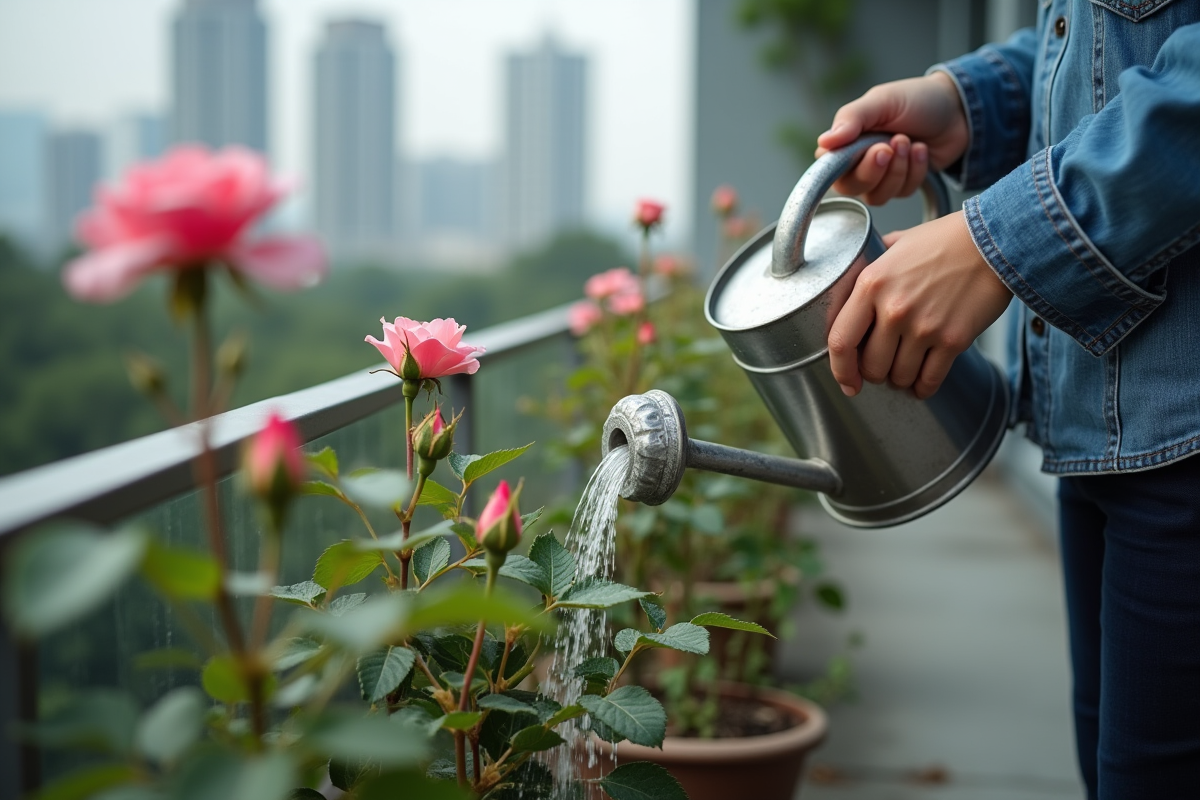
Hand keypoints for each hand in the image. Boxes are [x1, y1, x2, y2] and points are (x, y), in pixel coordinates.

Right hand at [815, 72, 968, 204]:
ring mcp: (881, 176)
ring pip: (878, 195)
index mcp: (846, 141)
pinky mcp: (903, 184)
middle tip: (893, 144)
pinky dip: (915, 171)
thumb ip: (851, 119)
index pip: (828, 168)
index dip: (846, 166)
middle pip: (852, 188)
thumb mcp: (882, 101)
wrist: (958, 110)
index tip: (871, 148)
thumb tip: (824, 142)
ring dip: (898, 170)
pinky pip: (902, 193)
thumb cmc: (917, 99)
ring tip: (911, 142)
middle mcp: (858, 162)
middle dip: (875, 170)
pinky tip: (922, 150)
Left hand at [827, 211, 1012, 398]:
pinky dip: (924, 388)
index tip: (847, 381)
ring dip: (901, 379)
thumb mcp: (898, 243)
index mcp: (871, 284)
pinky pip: (929, 380)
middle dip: (875, 373)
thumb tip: (858, 273)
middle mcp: (894, 309)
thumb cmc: (947, 240)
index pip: (840, 341)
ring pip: (900, 377)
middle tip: (884, 366)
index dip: (840, 370)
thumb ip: (874, 262)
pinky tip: (922, 383)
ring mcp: (924, 327)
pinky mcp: (953, 340)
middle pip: (871, 366)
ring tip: (906, 369)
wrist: (998, 241)